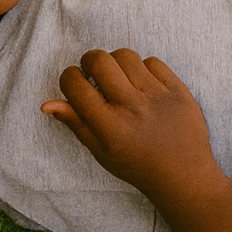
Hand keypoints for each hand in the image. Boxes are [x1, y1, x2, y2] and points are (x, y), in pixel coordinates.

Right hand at [40, 48, 216, 197]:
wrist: (184, 176)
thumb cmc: (137, 165)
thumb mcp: (100, 151)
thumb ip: (75, 123)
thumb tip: (47, 104)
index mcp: (110, 126)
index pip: (76, 85)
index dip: (69, 78)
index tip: (74, 82)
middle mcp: (132, 108)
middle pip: (99, 60)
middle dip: (89, 61)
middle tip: (92, 72)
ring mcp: (157, 96)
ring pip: (125, 55)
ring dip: (115, 62)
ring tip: (118, 76)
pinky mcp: (178, 90)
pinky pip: (153, 61)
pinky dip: (143, 68)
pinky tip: (142, 83)